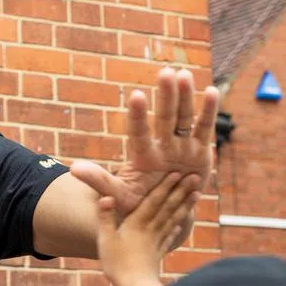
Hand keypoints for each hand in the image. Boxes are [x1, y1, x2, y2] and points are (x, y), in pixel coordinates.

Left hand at [71, 68, 217, 245]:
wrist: (163, 213)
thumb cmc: (138, 204)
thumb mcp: (119, 195)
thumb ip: (100, 181)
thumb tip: (73, 169)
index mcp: (143, 156)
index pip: (138, 133)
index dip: (137, 116)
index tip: (135, 96)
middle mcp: (162, 146)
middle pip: (164, 118)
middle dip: (165, 96)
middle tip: (165, 72)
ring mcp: (181, 146)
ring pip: (183, 118)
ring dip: (184, 97)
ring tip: (183, 74)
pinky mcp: (200, 151)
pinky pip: (204, 129)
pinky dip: (209, 111)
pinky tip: (212, 91)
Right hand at [98, 172, 199, 285]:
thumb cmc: (117, 264)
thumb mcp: (105, 239)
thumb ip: (105, 217)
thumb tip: (106, 196)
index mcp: (137, 224)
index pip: (154, 201)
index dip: (165, 186)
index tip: (177, 173)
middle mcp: (150, 230)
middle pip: (168, 207)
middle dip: (181, 190)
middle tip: (195, 177)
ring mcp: (156, 242)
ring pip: (173, 219)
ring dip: (185, 205)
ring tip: (196, 194)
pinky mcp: (157, 253)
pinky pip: (170, 236)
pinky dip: (176, 228)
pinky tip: (181, 224)